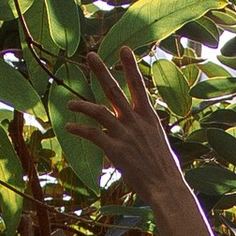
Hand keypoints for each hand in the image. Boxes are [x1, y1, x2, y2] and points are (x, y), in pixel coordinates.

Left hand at [64, 48, 215, 235]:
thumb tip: (140, 129)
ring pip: (99, 111)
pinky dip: (79, 129)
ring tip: (70, 103)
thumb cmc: (165, 169)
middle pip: (115, 91)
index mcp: (149, 117)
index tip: (123, 49)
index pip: (139, 85)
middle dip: (102, 71)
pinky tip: (69, 127)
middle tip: (90, 55)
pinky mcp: (115, 150)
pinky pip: (92, 135)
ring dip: (82, 105)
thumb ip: (146, 131)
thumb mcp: (159, 142)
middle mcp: (136, 121)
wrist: (166, 187)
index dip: (130, 66)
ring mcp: (125, 134)